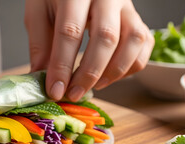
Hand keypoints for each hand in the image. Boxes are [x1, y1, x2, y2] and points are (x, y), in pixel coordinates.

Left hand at [25, 0, 153, 101]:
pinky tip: (111, 75)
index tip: (55, 90)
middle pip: (106, 37)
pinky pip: (145, 43)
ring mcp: (127, 6)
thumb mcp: (38, 11)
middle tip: (74, 93)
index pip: (70, 31)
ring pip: (133, 41)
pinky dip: (131, 65)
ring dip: (115, 71)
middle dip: (89, 73)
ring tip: (95, 86)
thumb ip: (40, 43)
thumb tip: (42, 78)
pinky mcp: (138, 17)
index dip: (62, 66)